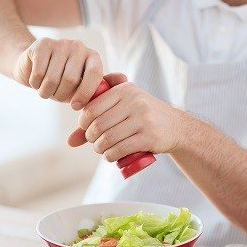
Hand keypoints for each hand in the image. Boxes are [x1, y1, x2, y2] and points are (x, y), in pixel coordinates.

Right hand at [12, 38, 102, 109]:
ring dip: (46, 92)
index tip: (75, 106)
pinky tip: (36, 81)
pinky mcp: (42, 44)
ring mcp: (60, 43)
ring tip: (45, 90)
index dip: (85, 93)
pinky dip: (35, 84)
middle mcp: (78, 47)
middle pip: (70, 79)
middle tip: (56, 97)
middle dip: (60, 95)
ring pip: (52, 79)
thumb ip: (85, 94)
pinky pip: (38, 73)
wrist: (35, 66)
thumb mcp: (76, 90)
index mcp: (92, 57)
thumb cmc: (60, 82)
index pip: (94, 73)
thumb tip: (84, 103)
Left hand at [68, 77, 187, 161]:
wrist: (177, 127)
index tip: (87, 130)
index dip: (83, 123)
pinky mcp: (149, 137)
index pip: (92, 107)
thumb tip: (69, 141)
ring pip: (108, 139)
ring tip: (102, 150)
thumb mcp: (123, 107)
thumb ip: (97, 117)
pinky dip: (110, 156)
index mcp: (125, 90)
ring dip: (99, 149)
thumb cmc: (144, 117)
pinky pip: (120, 149)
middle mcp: (134, 101)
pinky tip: (110, 156)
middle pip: (98, 125)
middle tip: (94, 143)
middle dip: (90, 138)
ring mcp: (143, 119)